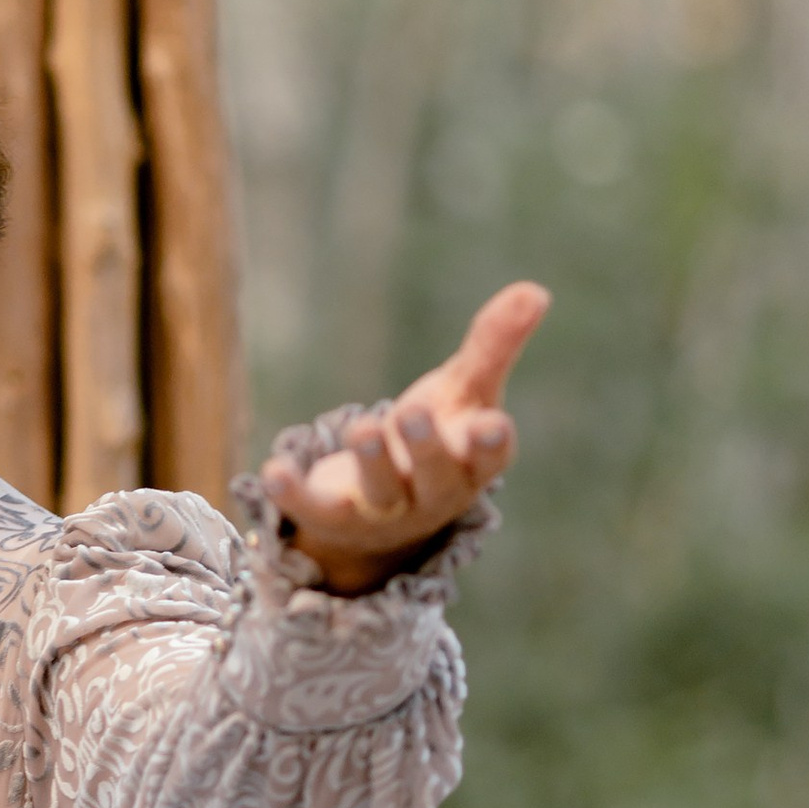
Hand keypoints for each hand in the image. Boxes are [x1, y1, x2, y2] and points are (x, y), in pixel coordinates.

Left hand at [258, 280, 550, 594]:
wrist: (381, 510)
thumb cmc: (435, 439)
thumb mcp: (463, 391)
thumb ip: (494, 345)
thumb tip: (535, 291)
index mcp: (472, 463)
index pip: (489, 457)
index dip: (490, 444)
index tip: (492, 425)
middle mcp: (433, 493)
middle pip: (434, 477)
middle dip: (425, 449)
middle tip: (411, 413)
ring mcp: (383, 510)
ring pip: (380, 491)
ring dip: (372, 460)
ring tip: (363, 425)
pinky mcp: (333, 517)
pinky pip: (314, 509)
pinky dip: (294, 492)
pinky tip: (273, 470)